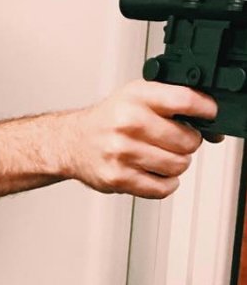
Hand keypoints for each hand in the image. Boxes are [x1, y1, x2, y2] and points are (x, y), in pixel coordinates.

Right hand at [67, 80, 216, 198]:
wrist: (71, 141)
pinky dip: (164, 183)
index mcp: (135, 96)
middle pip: (188, 140)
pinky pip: (163, 187)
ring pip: (178, 166)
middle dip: (187, 143)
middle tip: (172, 141)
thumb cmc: (108, 120)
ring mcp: (121, 151)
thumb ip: (173, 103)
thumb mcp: (136, 97)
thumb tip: (212, 127)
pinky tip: (151, 171)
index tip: (208, 115)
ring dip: (175, 164)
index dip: (205, 110)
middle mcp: (127, 121)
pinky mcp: (118, 177)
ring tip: (158, 156)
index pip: (184, 100)